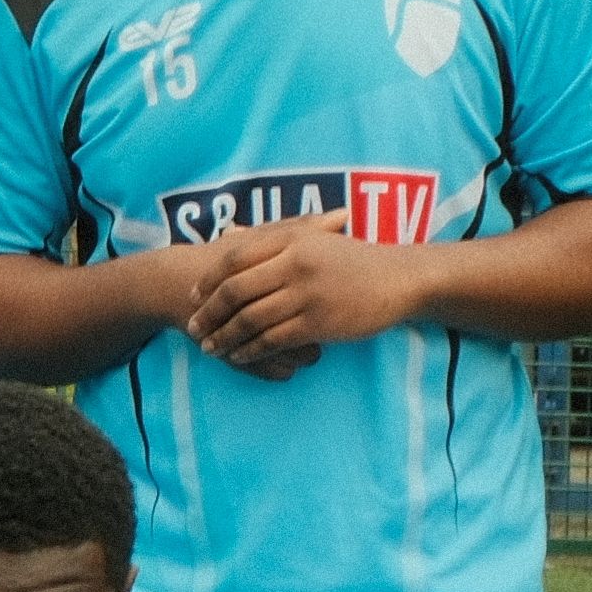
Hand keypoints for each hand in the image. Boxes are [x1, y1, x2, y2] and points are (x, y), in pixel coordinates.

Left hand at [178, 214, 426, 377]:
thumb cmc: (353, 259)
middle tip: (194, 328)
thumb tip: (229, 234)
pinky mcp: (318, 322)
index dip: (208, 279)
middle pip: (236, 291)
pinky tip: (240, 357)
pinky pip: (273, 339)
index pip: (235, 259)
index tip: (193, 297)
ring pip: (251, 319)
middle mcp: (295, 263)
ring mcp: (307, 293)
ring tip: (210, 348)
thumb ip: (269, 236)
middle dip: (209, 313)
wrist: (399, 279)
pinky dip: (251, 350)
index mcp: (291, 239)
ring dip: (225, 336)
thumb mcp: (313, 237)